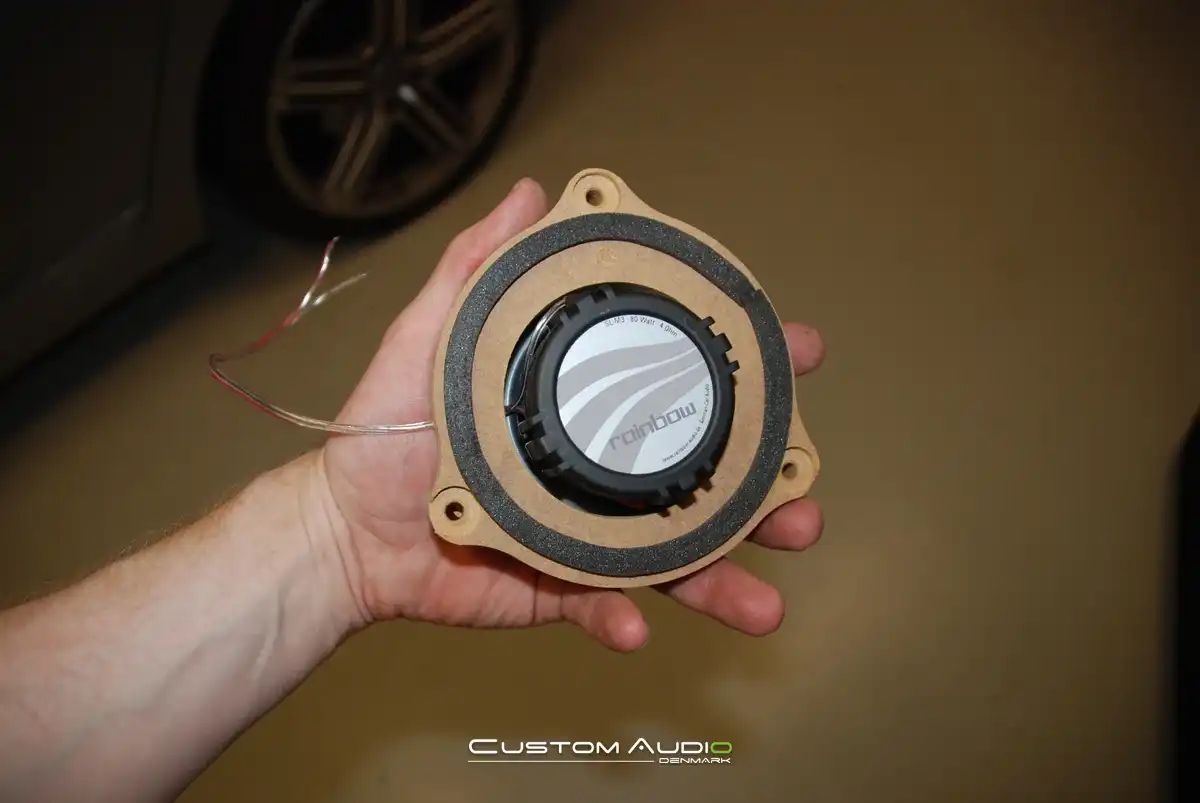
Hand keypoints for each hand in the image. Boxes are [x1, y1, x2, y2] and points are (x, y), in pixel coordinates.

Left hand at [318, 179, 824, 650]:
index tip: (797, 349)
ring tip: (765, 597)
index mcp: (583, 404)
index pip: (676, 377)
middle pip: (702, 474)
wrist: (345, 531)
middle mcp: (600, 468)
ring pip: (676, 555)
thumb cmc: (384, 430)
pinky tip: (636, 627)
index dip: (743, 364)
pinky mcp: (560, 586)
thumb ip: (476, 269)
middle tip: (804, 489)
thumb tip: (532, 197)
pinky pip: (603, 606)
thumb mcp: (428, 336)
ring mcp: (588, 531)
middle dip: (767, 483)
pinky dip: (621, 620)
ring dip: (727, 576)